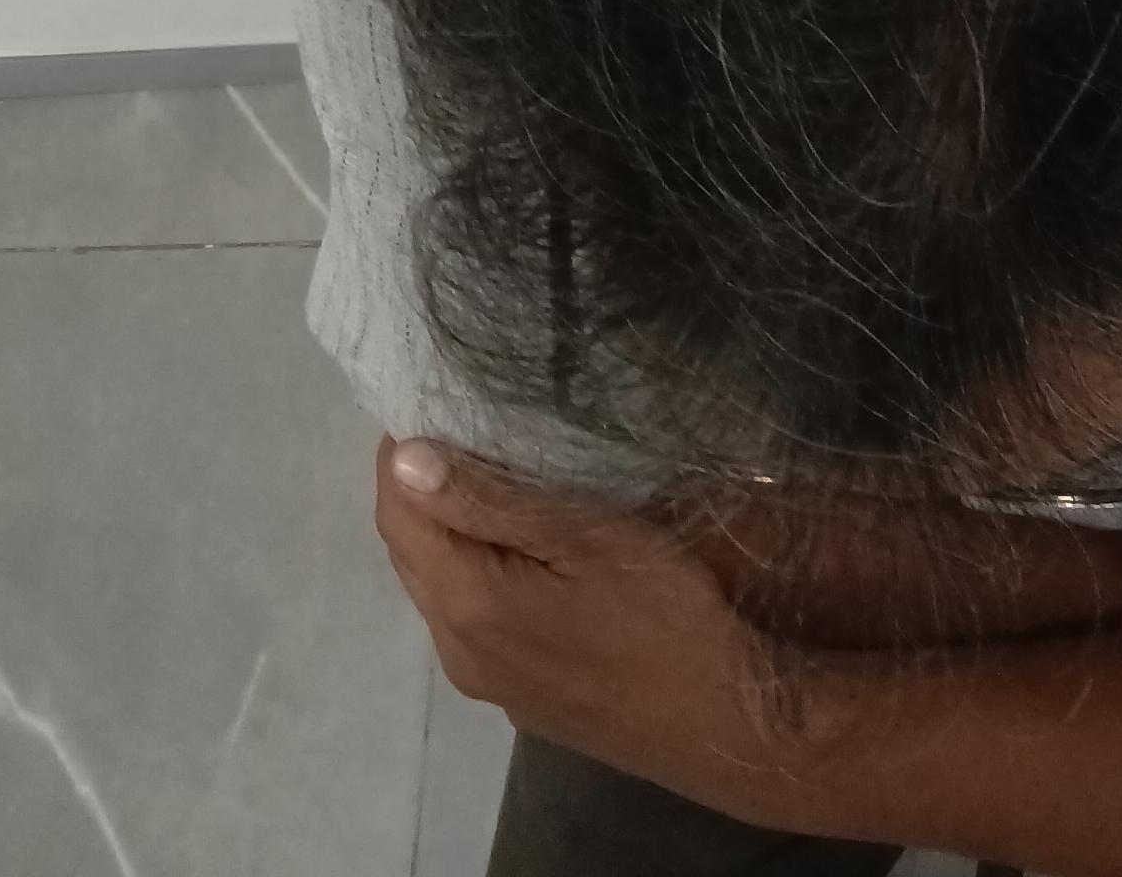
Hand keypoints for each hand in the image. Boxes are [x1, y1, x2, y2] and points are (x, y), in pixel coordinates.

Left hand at [373, 435, 833, 822]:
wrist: (725, 722)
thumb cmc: (663, 615)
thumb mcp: (586, 538)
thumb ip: (492, 501)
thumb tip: (404, 458)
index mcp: (465, 605)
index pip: (397, 514)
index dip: (400, 453)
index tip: (429, 400)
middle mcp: (457, 652)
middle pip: (411, 554)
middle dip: (419, 488)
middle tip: (458, 425)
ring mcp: (488, 683)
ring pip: (441, 590)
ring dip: (449, 532)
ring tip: (490, 473)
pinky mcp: (521, 697)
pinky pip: (472, 620)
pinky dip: (476, 571)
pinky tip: (522, 551)